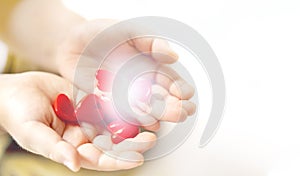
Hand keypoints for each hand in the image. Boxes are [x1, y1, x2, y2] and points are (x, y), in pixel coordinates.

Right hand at [0, 72, 155, 171]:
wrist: (13, 89)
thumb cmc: (17, 114)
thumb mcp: (33, 133)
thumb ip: (54, 149)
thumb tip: (75, 165)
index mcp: (72, 147)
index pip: (99, 158)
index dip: (117, 160)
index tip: (137, 158)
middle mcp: (83, 134)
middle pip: (112, 141)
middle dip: (131, 142)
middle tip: (151, 138)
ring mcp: (87, 115)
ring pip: (113, 121)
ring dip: (131, 121)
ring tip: (151, 120)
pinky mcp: (88, 98)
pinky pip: (107, 100)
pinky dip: (121, 101)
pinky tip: (136, 99)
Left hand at [56, 19, 195, 129]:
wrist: (72, 41)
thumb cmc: (102, 31)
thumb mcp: (129, 30)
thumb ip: (151, 42)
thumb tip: (173, 56)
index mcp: (148, 65)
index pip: (168, 79)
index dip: (179, 87)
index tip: (187, 94)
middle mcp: (139, 82)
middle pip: (159, 97)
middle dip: (172, 105)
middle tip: (183, 113)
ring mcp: (124, 94)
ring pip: (143, 107)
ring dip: (156, 115)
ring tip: (166, 120)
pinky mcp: (106, 101)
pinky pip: (121, 112)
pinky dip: (133, 119)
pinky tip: (145, 124)